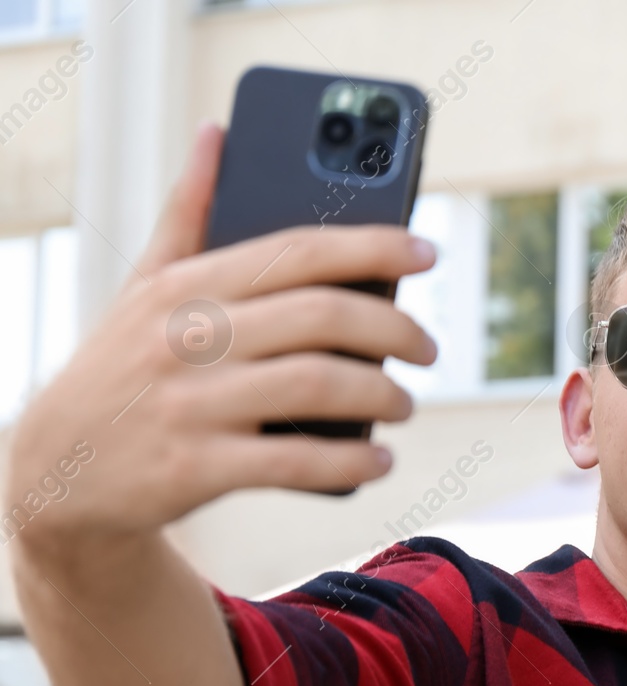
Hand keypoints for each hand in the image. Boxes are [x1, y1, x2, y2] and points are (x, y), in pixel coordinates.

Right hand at [5, 123, 437, 546]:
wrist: (60, 472)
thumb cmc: (121, 368)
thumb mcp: (142, 287)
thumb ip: (187, 214)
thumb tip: (219, 134)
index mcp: (186, 285)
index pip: (299, 250)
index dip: (374, 247)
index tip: (428, 252)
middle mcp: (188, 337)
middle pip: (323, 317)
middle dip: (395, 330)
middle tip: (428, 349)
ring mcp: (192, 405)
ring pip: (317, 386)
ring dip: (382, 395)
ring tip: (405, 404)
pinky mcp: (196, 468)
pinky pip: (294, 461)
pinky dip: (349, 461)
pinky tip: (379, 460)